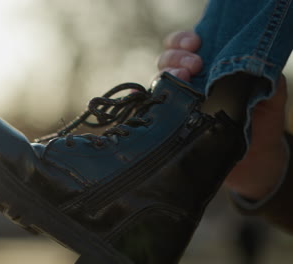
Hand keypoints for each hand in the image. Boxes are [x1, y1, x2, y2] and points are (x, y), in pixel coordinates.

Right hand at [158, 31, 287, 199]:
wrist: (254, 159)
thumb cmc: (261, 121)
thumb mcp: (270, 92)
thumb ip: (262, 73)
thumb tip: (245, 62)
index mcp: (208, 67)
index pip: (185, 46)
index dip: (183, 41)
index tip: (196, 44)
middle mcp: (188, 82)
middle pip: (167, 59)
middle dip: (177, 56)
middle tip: (195, 65)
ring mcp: (177, 102)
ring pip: (157, 79)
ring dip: (166, 73)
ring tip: (183, 77)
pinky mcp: (168, 123)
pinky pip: (150, 107)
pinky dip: (143, 99)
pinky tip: (149, 96)